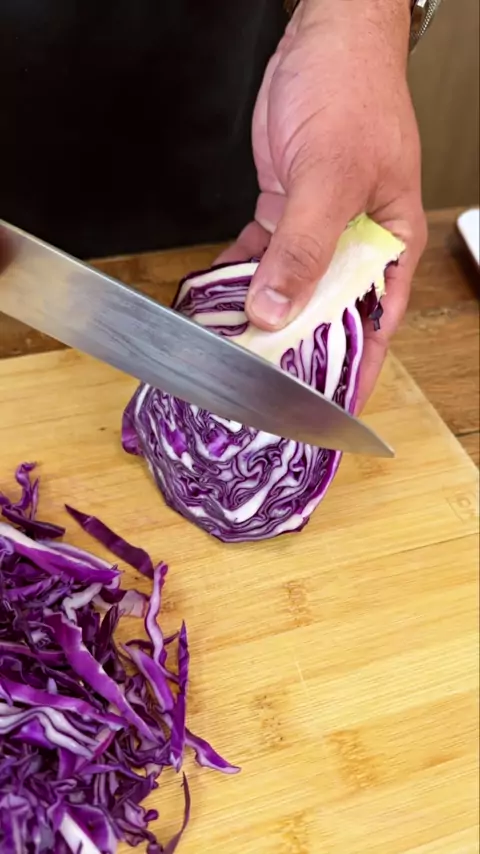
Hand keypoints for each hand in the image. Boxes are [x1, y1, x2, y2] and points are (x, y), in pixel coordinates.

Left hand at [216, 0, 426, 411]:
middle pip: (326, 312)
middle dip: (297, 347)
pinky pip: (259, 256)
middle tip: (263, 383)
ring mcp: (317, 230)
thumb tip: (275, 309)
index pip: (377, 323)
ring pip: (288, 287)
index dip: (356, 368)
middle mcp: (354, 244)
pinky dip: (238, 276)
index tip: (329, 408)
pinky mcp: (284, 211)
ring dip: (260, 315)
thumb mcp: (331, 178)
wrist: (323, 41)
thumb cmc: (354, 94)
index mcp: (389, 245)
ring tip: (230, 350)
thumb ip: (303, 249)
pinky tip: (216, 299)